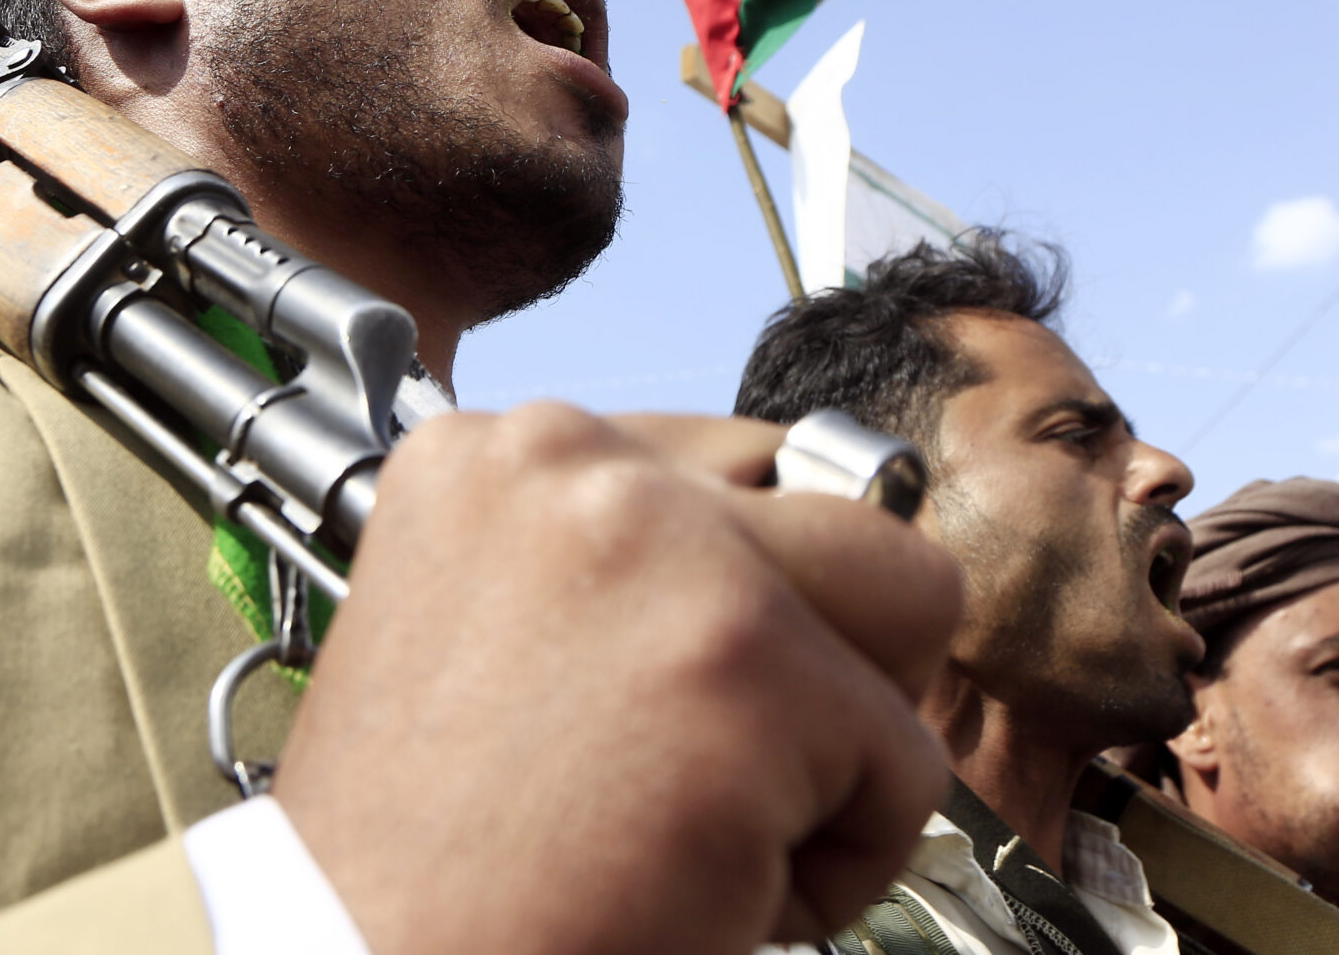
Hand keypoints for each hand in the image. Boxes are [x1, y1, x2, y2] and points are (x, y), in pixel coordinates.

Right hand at [276, 402, 961, 954]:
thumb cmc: (430, 856)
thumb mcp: (485, 632)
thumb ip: (615, 564)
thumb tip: (789, 539)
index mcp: (498, 451)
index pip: (738, 462)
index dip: (739, 598)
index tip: (656, 690)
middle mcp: (576, 464)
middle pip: (844, 501)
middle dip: (825, 646)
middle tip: (710, 755)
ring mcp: (668, 553)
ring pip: (906, 603)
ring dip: (838, 737)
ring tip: (706, 816)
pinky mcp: (746, 668)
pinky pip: (908, 768)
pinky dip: (835, 863)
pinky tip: (702, 886)